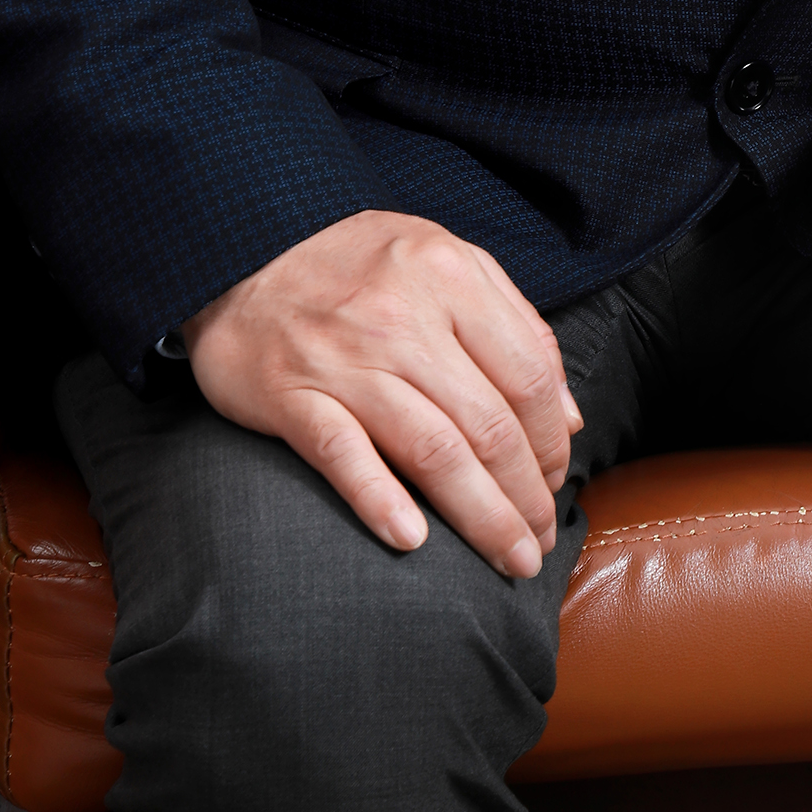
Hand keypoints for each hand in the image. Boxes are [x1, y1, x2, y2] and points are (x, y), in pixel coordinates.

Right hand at [184, 210, 581, 571]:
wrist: (242, 254)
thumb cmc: (356, 264)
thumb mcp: (445, 260)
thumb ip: (515, 324)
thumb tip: (570, 414)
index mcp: (448, 276)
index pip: (528, 374)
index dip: (552, 439)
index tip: (556, 480)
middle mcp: (403, 317)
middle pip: (487, 423)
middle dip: (526, 495)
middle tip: (540, 541)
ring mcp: (345, 359)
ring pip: (433, 451)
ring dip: (480, 517)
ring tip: (508, 558)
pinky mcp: (291, 396)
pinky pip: (343, 456)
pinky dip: (380, 500)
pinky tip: (412, 541)